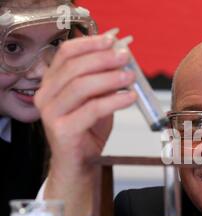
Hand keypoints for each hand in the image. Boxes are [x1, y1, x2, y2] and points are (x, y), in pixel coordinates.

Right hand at [35, 35, 136, 215]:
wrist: (80, 163)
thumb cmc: (88, 130)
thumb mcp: (97, 99)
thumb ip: (104, 80)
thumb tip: (122, 56)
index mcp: (51, 82)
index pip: (66, 53)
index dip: (90, 44)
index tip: (112, 41)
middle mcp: (45, 95)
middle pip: (74, 67)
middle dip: (103, 59)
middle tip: (125, 58)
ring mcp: (51, 113)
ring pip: (82, 86)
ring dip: (110, 78)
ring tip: (130, 76)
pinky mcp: (62, 129)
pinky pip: (92, 109)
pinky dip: (114, 100)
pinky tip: (129, 97)